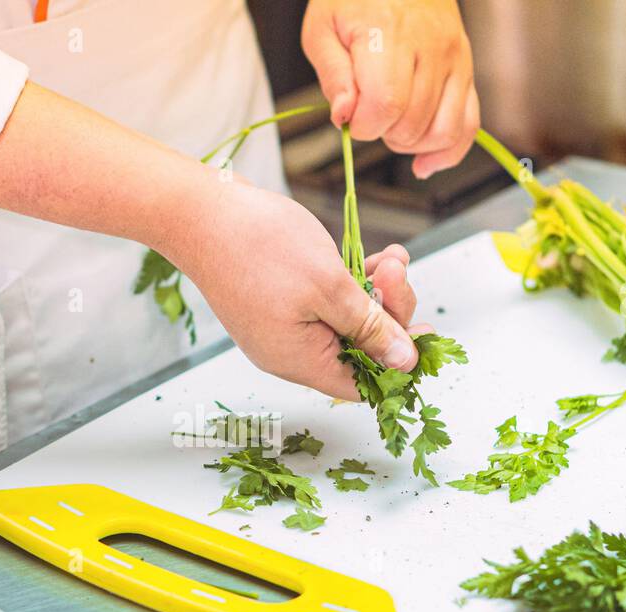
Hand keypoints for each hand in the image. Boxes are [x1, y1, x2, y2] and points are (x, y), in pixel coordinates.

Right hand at [169, 179, 426, 400]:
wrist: (201, 212)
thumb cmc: (260, 246)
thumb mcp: (330, 287)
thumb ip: (371, 327)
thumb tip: (404, 362)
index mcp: (300, 361)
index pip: (363, 385)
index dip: (398, 363)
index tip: (424, 330)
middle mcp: (290, 353)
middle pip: (358, 352)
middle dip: (389, 313)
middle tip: (399, 271)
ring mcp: (282, 328)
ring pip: (346, 323)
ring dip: (375, 292)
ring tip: (392, 257)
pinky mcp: (278, 303)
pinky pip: (326, 305)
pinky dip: (352, 283)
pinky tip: (373, 256)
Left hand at [302, 0, 479, 177]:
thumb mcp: (323, 28)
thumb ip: (332, 75)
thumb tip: (344, 115)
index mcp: (390, 34)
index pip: (385, 104)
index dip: (363, 125)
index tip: (351, 116)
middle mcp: (430, 46)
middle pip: (412, 123)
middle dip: (383, 134)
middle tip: (368, 113)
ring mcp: (454, 59)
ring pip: (443, 131)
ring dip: (411, 144)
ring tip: (391, 127)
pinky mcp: (467, 70)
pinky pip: (469, 125)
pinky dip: (447, 153)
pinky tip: (424, 162)